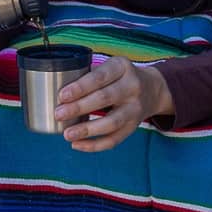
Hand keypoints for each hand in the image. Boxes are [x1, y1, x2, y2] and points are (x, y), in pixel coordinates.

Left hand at [55, 59, 171, 151]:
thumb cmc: (119, 77)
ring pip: (111, 122)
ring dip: (87, 130)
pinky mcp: (134, 127)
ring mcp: (135, 109)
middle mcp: (132, 87)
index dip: (80, 87)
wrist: (152, 89)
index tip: (62, 95)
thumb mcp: (110, 67)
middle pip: (105, 98)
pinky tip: (77, 145)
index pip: (100, 77)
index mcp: (122, 67)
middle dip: (79, 107)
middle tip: (58, 114)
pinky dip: (94, 145)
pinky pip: (114, 140)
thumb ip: (89, 75)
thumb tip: (58, 95)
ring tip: (67, 134)